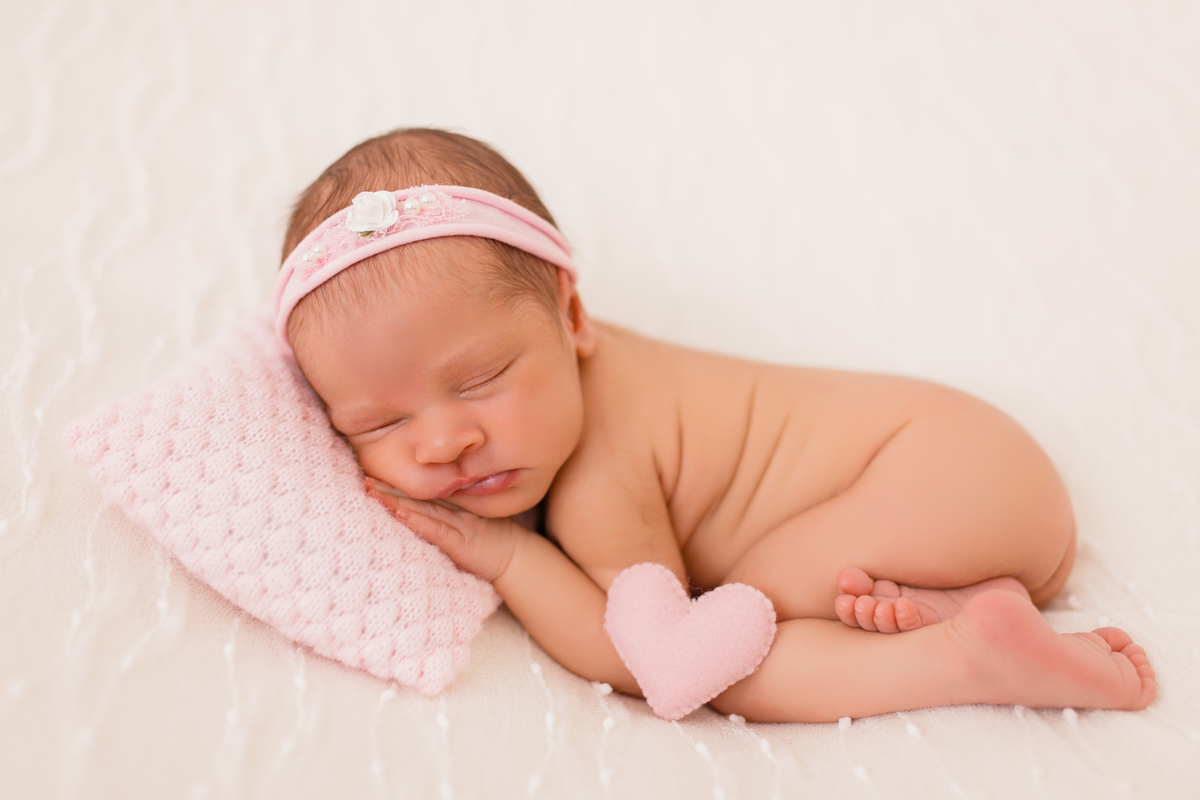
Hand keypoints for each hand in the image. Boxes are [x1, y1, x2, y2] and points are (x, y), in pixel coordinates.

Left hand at [365, 477, 525, 582]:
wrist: (517, 557)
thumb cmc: (492, 540)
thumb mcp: (470, 520)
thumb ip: (452, 509)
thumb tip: (420, 505)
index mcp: (454, 504)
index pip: (422, 491)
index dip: (398, 483)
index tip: (373, 473)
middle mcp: (454, 510)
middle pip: (417, 496)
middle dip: (390, 488)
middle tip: (365, 479)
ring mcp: (458, 525)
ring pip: (423, 510)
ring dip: (396, 501)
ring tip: (373, 493)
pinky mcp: (461, 543)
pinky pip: (437, 531)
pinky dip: (418, 522)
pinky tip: (400, 514)